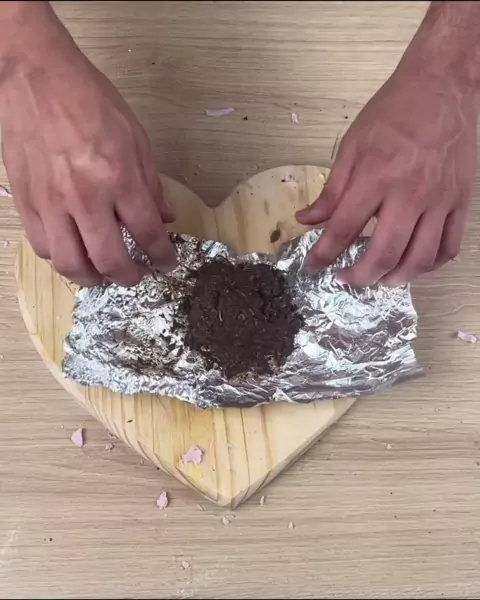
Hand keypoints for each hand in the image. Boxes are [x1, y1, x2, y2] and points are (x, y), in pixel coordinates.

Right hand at [0, 4, 175, 286]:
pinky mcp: (27, 202)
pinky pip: (43, 248)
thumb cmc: (90, 101)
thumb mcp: (136, 138)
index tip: (168, 264)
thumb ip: (151, 185)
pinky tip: (74, 251)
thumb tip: (165, 220)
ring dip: (93, 278)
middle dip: (131, 277)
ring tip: (105, 273)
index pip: (147, 235)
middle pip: (110, 261)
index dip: (163, 258)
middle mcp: (85, 197)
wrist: (36, 77)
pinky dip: (62, 259)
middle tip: (138, 275)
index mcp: (118, 177)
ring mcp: (51, 202)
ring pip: (71, 264)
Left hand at [296, 67, 476, 285]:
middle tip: (345, 279)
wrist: (444, 85)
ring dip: (395, 279)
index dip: (323, 255)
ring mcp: (440, 200)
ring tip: (378, 279)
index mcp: (376, 176)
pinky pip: (449, 247)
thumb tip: (306, 220)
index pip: (343, 229)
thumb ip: (331, 190)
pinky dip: (429, 266)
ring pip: (419, 259)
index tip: (313, 267)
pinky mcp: (460, 201)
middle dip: (359, 276)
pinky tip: (412, 264)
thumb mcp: (352, 145)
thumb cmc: (395, 111)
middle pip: (384, 254)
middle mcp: (410, 193)